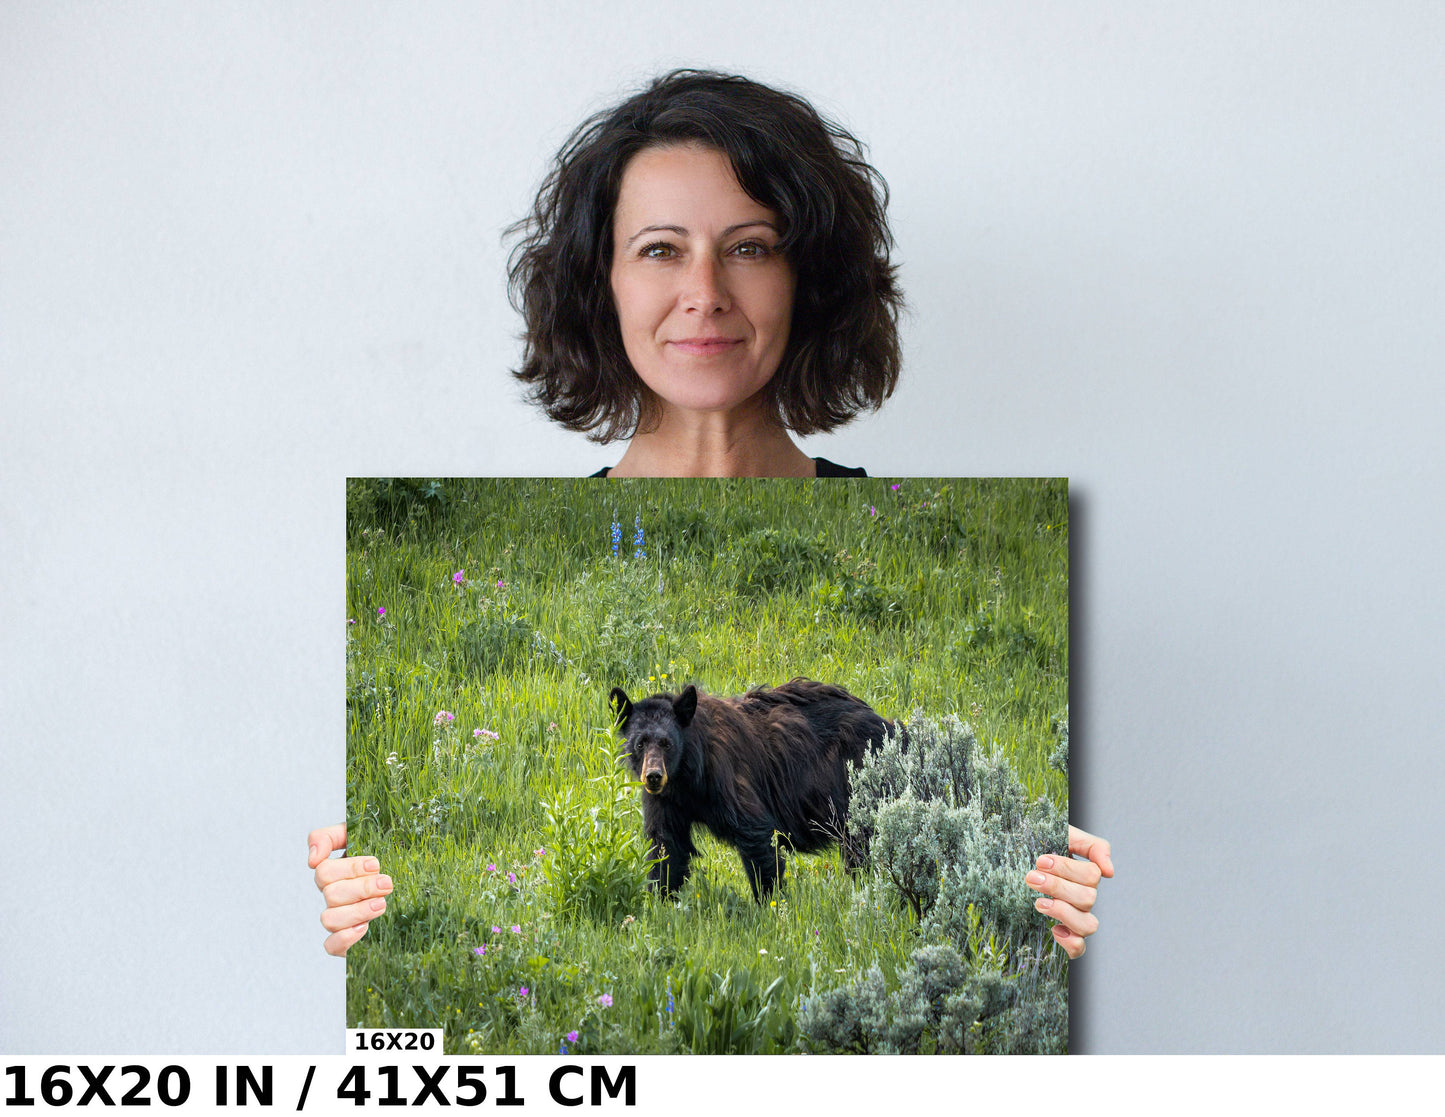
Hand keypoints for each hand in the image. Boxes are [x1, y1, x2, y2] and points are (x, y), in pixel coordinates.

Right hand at [308, 823, 392, 956]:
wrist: (413, 882)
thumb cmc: (385, 855)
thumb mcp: (360, 836)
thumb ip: (330, 836)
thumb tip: (312, 858)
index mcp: (335, 873)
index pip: (324, 871)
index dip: (349, 868)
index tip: (375, 864)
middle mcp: (334, 896)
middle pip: (330, 894)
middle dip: (361, 888)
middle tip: (387, 884)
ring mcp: (339, 919)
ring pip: (329, 919)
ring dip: (357, 911)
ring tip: (382, 904)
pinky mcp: (346, 941)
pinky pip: (331, 946)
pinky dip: (345, 938)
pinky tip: (365, 928)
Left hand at [1025, 825, 1112, 959]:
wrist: (1010, 856)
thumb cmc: (1037, 844)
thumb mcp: (1063, 834)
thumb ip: (1092, 846)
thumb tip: (1110, 872)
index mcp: (1084, 874)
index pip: (1092, 876)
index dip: (1067, 869)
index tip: (1040, 861)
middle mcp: (1083, 897)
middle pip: (1088, 899)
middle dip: (1057, 887)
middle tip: (1031, 877)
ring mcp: (1074, 917)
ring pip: (1088, 925)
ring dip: (1063, 912)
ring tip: (1038, 902)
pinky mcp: (1063, 934)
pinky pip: (1079, 949)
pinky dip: (1070, 942)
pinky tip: (1053, 929)